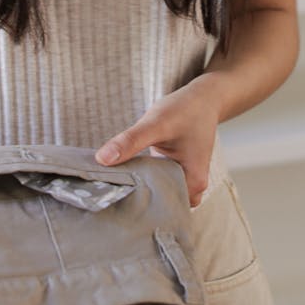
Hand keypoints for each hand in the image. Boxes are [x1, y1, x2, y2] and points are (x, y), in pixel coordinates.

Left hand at [93, 76, 220, 206]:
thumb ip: (130, 141)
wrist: (202, 98)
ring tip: (116, 179)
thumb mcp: (156, 123)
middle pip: (158, 203)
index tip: (111, 196)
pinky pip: (156, 181)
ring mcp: (183, 180)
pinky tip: (127, 169)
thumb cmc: (185, 109)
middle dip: (134, 196)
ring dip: (138, 185)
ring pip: (156, 192)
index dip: (134, 202)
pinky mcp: (174, 171)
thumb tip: (102, 160)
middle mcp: (191, 187)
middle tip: (108, 188)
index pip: (161, 206)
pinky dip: (142, 176)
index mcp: (193, 183)